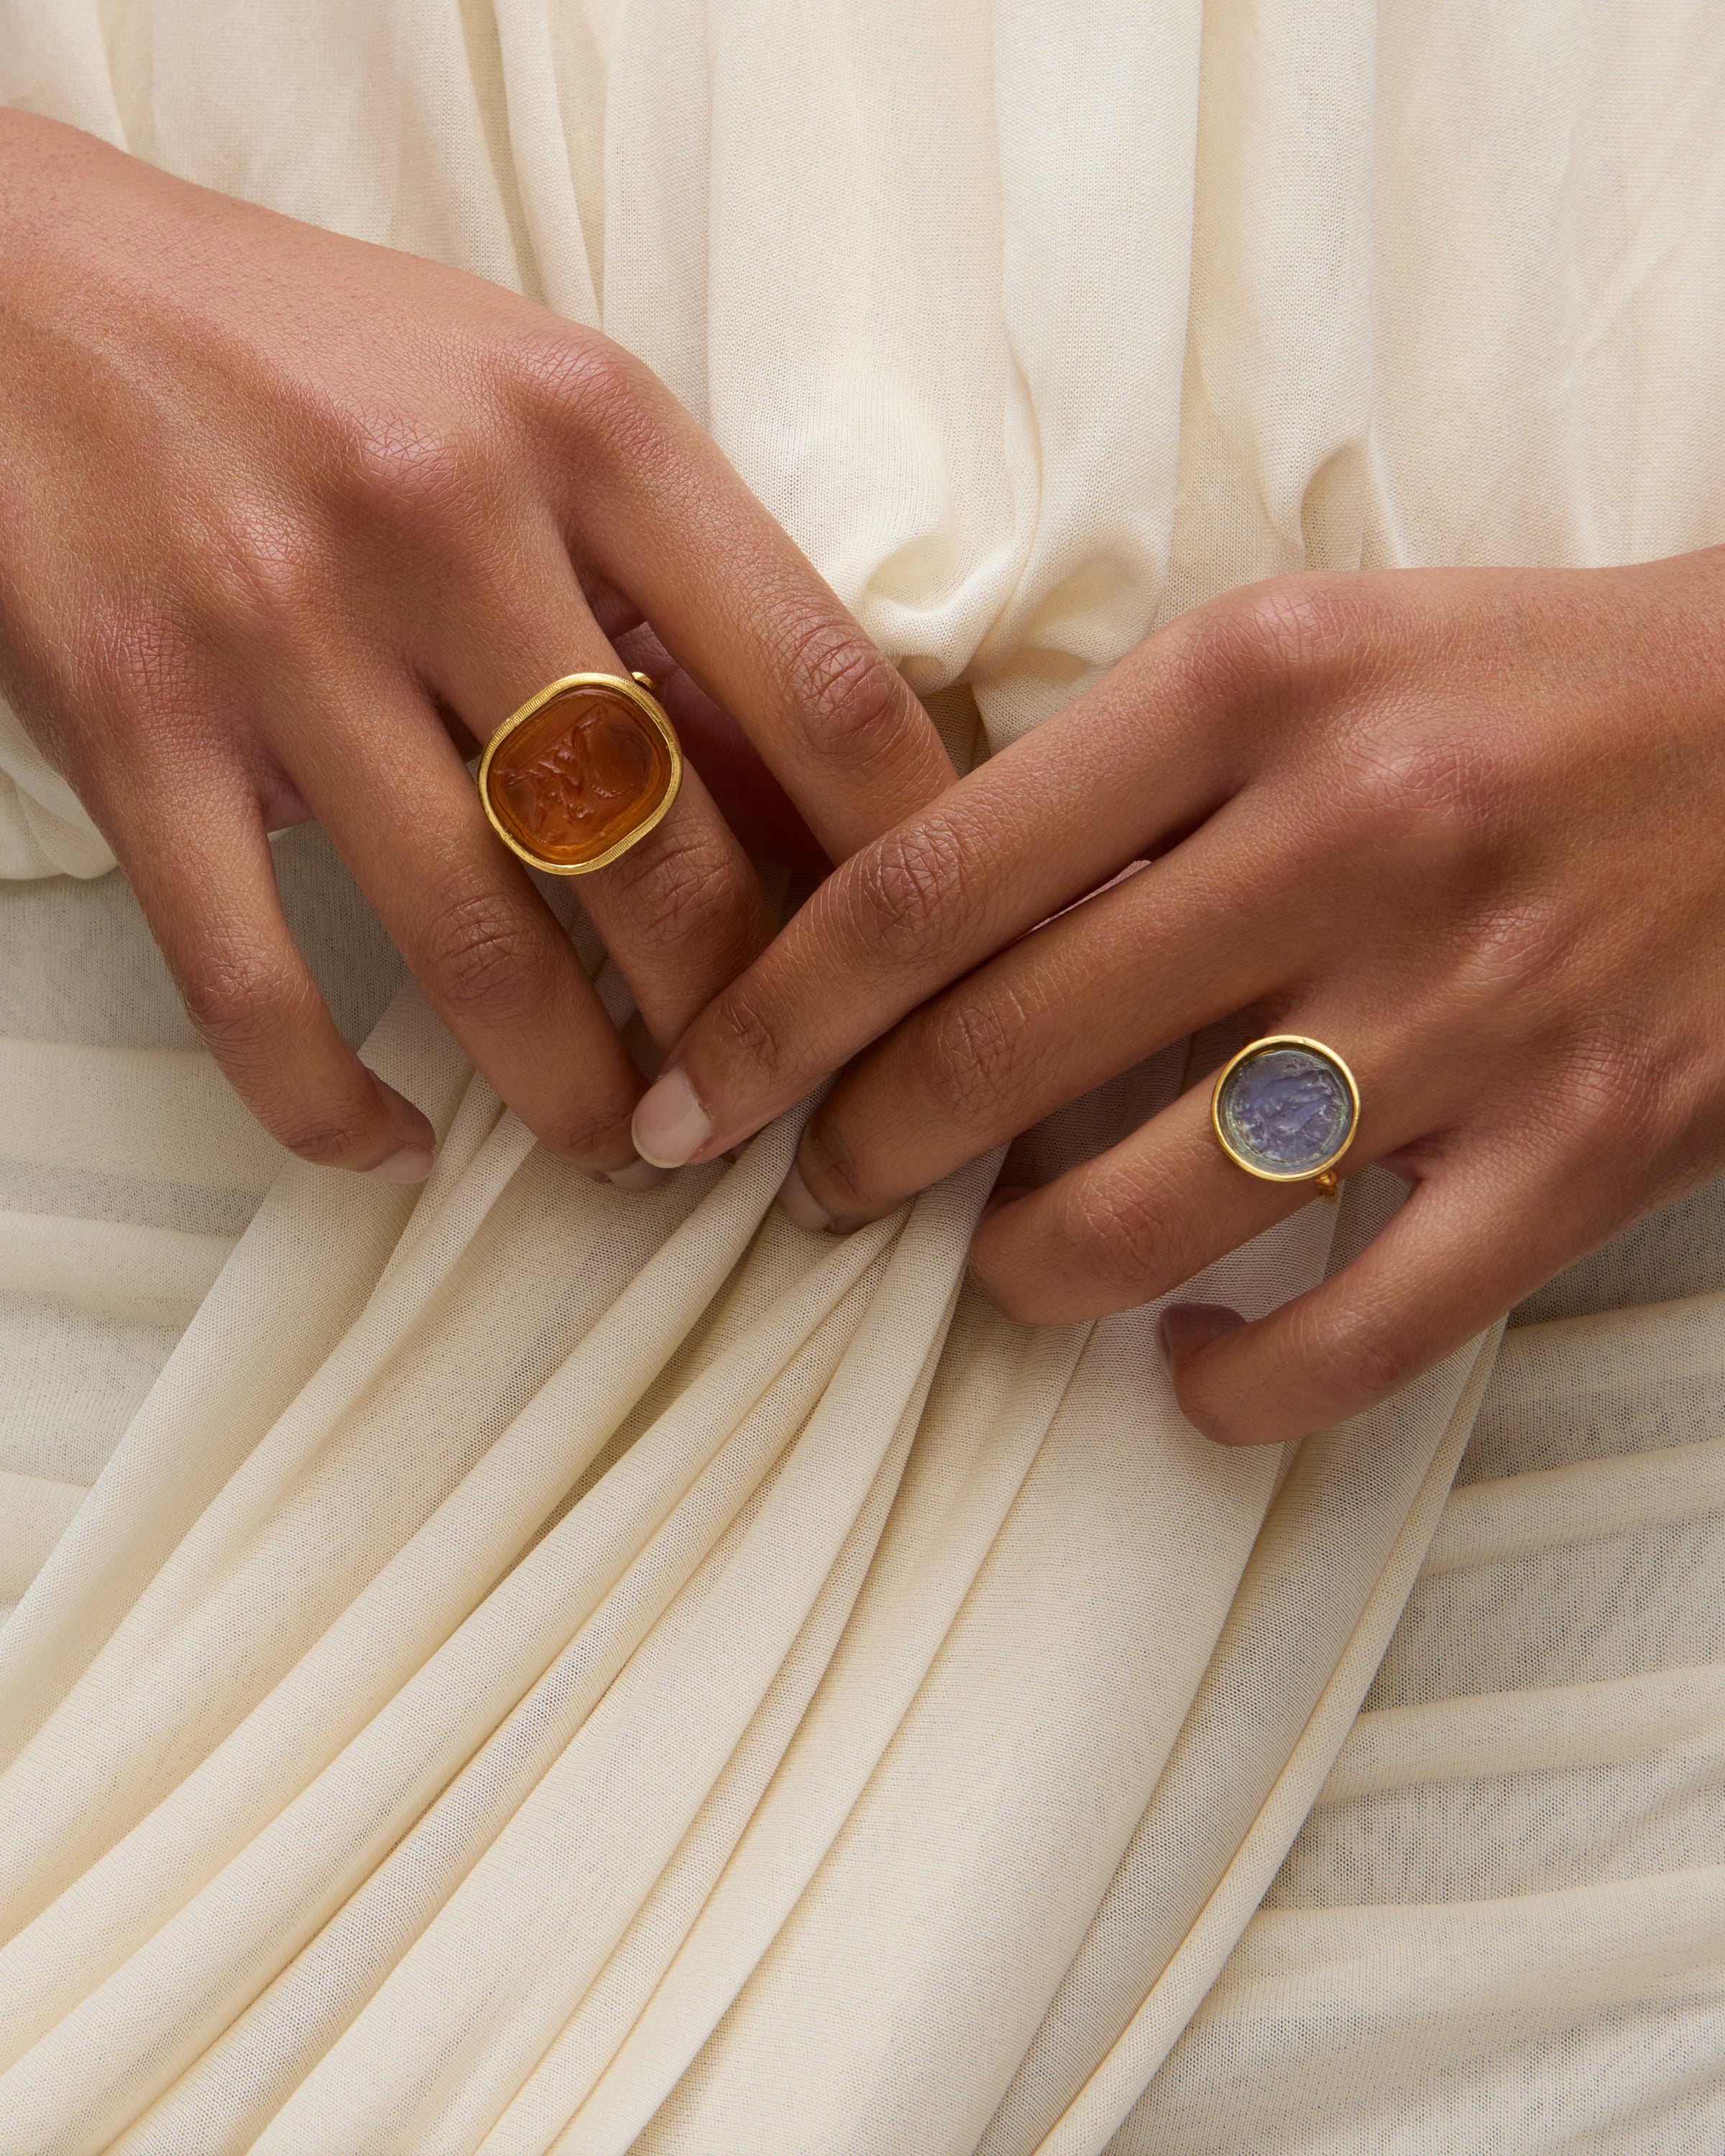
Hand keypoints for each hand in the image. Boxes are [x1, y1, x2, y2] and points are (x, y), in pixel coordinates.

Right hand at [0, 112, 948, 1180]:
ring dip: (578, 1096)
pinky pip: (252, 984)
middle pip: (665, 851)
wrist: (19, 280)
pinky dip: (330, 1108)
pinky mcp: (133, 727)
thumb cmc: (321, 356)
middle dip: (744, 1025)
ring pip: (479, 946)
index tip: (929, 965)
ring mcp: (278, 631)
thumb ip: (680, 590)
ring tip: (630, 1151)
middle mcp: (444, 520)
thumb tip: (821, 801)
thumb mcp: (538, 407)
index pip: (823, 685)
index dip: (908, 862)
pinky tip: (395, 1149)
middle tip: (771, 1099)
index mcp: (588, 425)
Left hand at [631, 554, 1724, 1440]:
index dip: (779, 1012)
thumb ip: (1113, 771)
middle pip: (1002, 1056)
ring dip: (1021, 1272)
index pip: (931, 878)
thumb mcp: (1307, 646)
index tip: (701, 1091)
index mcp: (1253, 685)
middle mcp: (1346, 841)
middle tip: (814, 1187)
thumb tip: (913, 919)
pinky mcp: (1576, 1155)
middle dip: (861, 1153)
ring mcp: (1466, 1015)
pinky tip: (1184, 1362)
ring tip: (999, 1263)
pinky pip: (1346, 1343)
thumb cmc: (1525, 683)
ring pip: (1145, 1218)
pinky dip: (1225, 1387)